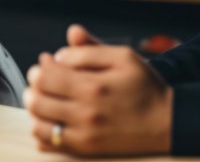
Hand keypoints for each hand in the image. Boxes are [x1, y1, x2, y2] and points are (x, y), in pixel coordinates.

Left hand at [24, 24, 172, 155]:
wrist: (166, 122)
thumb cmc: (144, 85)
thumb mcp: (123, 56)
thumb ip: (89, 49)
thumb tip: (59, 53)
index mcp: (93, 86)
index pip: (46, 77)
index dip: (40, 68)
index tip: (46, 62)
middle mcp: (85, 113)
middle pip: (37, 100)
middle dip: (33, 86)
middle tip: (42, 80)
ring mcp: (84, 135)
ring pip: (38, 123)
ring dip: (34, 108)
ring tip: (43, 98)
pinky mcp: (86, 150)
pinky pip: (49, 145)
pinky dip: (41, 131)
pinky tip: (49, 119)